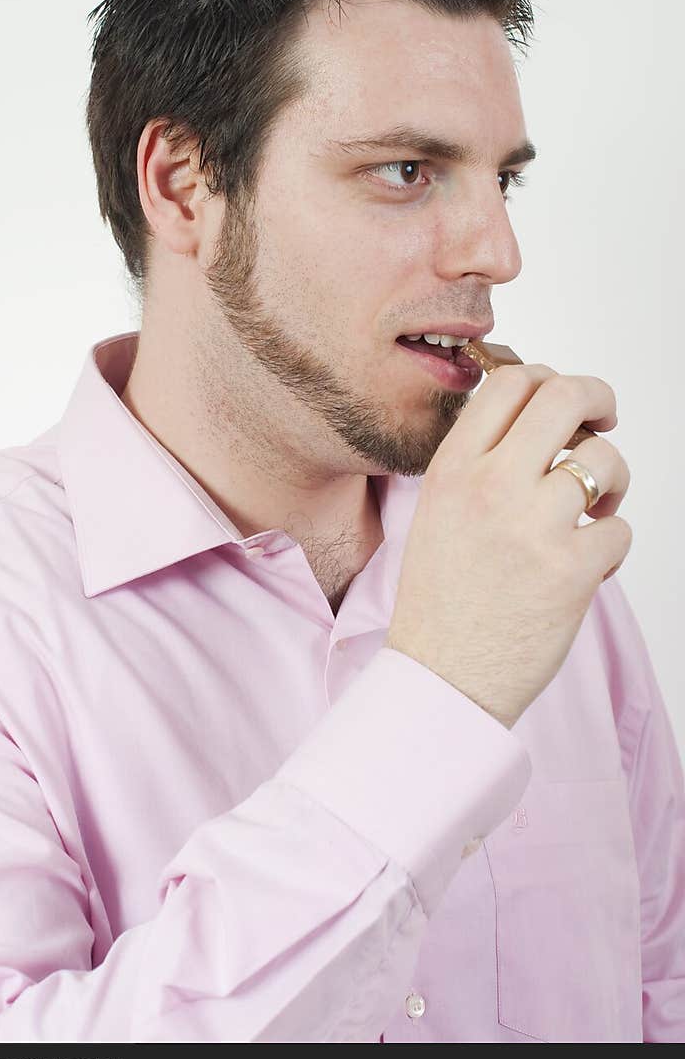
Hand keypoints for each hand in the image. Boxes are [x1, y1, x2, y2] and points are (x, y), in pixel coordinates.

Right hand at [385, 365, 631, 729]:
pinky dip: (612, 547)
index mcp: (453, 469)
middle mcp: (491, 486)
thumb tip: (541, 421)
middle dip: (598, 399)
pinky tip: (586, 567)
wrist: (441, 678)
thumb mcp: (438, 511)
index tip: (563, 405)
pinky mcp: (571, 571)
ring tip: (594, 513)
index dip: (549, 381)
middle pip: (565, 397)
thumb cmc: (442, 600)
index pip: (512, 382)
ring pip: (605, 462)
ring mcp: (533, 526)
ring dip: (612, 482)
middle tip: (603, 421)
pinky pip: (621, 530)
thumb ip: (481, 463)